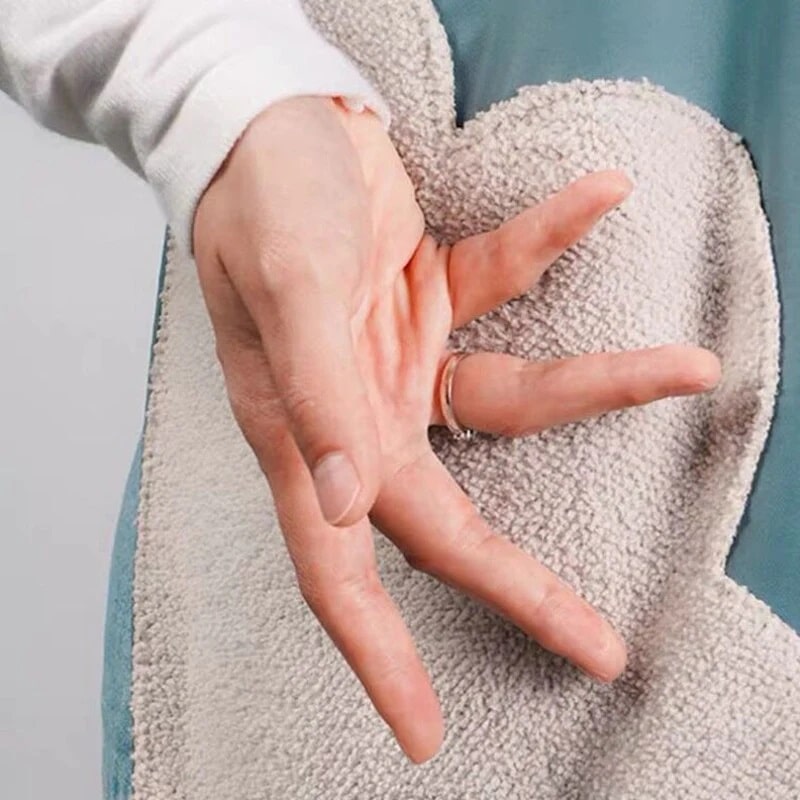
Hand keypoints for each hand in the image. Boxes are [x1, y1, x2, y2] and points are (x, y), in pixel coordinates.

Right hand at [193, 96, 720, 762]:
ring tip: (686, 367)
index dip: (377, 654)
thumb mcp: (287, 292)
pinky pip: (505, 283)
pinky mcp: (433, 296)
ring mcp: (401, 358)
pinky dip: (553, 243)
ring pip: (510, 401)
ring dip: (601, 381)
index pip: (336, 569)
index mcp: (302, 433)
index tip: (422, 732)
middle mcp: (355, 413)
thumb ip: (315, 397)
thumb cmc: (257, 202)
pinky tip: (600, 199)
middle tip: (595, 646)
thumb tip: (337, 502)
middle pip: (444, 523)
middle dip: (520, 585)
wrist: (266, 120)